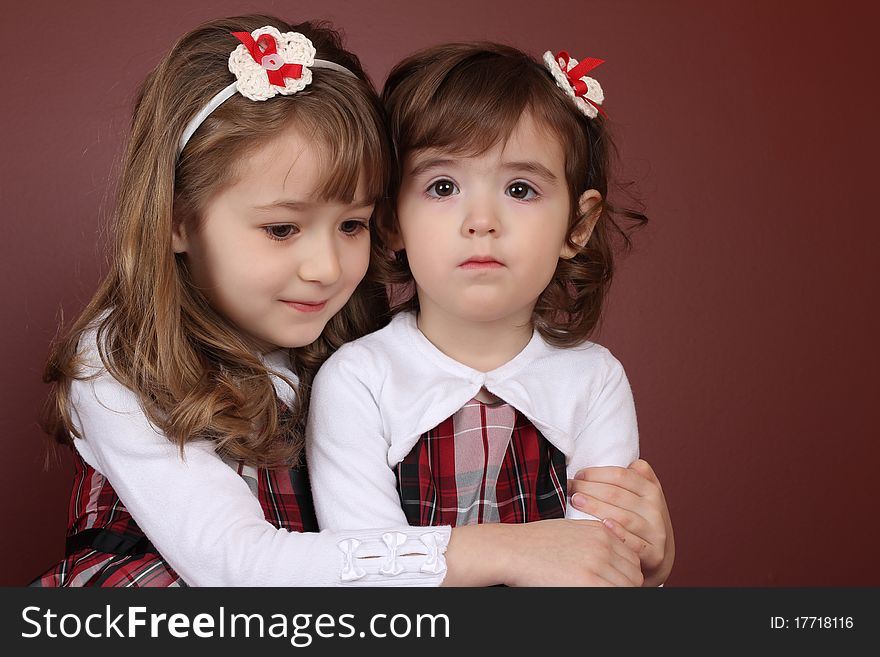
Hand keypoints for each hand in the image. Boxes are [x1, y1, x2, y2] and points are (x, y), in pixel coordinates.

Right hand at [504, 519, 642, 586]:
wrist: (512, 549)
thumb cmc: (536, 542)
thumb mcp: (572, 530)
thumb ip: (597, 539)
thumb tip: (615, 559)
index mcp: (601, 532)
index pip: (632, 558)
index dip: (624, 573)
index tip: (612, 581)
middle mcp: (603, 545)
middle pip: (633, 574)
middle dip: (624, 585)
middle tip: (604, 587)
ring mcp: (596, 563)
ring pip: (627, 587)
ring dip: (615, 591)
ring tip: (593, 590)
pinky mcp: (587, 582)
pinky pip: (612, 594)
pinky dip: (606, 595)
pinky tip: (587, 591)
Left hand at [569, 459, 673, 586]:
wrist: (658, 555)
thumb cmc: (640, 519)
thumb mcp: (641, 494)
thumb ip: (631, 476)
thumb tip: (608, 456)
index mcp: (651, 489)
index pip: (621, 476)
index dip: (596, 474)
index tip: (578, 475)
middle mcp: (655, 508)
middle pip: (617, 494)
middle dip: (589, 489)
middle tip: (569, 488)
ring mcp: (656, 531)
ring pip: (622, 516)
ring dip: (595, 508)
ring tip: (576, 501)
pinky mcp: (655, 554)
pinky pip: (634, 543)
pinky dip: (617, 533)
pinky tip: (602, 526)